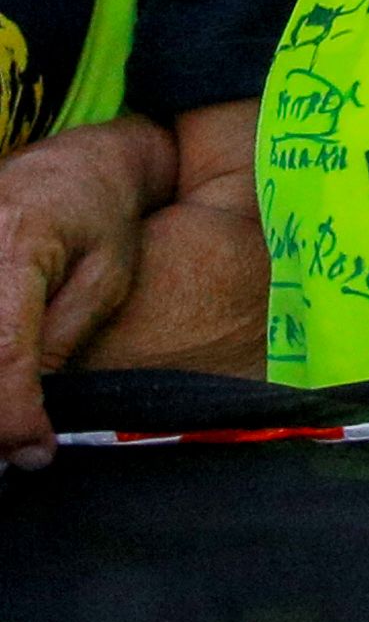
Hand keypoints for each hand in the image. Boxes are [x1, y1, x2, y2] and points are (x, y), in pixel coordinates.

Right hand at [0, 121, 160, 467]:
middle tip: (18, 454)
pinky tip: (8, 395)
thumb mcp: (105, 280)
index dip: (14, 415)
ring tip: (13, 431)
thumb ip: (62, 341)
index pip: (2, 352)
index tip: (35, 453)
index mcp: (16, 245)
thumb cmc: (102, 220)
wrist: (72, 167)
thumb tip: (27, 414)